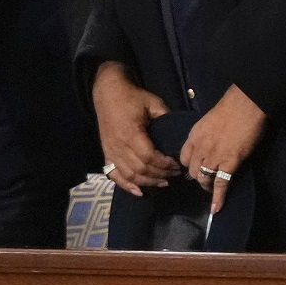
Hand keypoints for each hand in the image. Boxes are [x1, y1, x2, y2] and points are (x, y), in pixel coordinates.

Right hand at [91, 60, 180, 195]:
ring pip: (129, 175)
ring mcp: (111, 152)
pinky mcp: (106, 154)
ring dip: (147, 182)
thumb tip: (179, 132)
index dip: (164, 164)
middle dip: (160, 174)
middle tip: (175, 174)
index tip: (177, 164)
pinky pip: (114, 175)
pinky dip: (126, 185)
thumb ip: (165, 117)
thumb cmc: (132, 97)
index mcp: (131, 133)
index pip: (149, 157)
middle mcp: (119, 146)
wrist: (108, 93)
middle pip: (141, 169)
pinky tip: (138, 191)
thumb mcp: (153, 102)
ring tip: (163, 182)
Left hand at [177, 84, 265, 213]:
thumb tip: (210, 143)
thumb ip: (206, 134)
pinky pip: (221, 184)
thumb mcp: (210, 119)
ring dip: (207, 185)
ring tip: (213, 187)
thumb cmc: (232, 106)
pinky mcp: (229, 163)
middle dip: (197, 176)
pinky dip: (218, 198)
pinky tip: (216, 208)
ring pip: (203, 178)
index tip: (195, 167)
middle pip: (192, 171)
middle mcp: (200, 148)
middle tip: (206, 178)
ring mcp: (214, 157)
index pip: (183, 157)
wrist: (247, 103)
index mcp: (194, 136)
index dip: (189, 164)